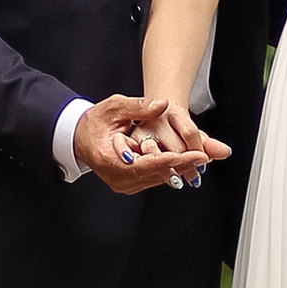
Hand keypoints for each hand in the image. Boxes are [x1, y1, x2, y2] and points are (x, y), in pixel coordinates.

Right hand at [72, 94, 229, 195]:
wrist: (79, 138)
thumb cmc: (95, 122)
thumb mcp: (114, 108)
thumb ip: (138, 107)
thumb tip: (162, 104)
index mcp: (110, 160)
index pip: (146, 164)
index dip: (171, 160)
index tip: (193, 155)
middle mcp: (118, 177)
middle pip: (156, 173)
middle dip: (183, 164)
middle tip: (207, 155)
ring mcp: (124, 183)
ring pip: (157, 177)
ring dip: (181, 168)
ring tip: (204, 157)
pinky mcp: (129, 183)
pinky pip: (152, 177)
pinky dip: (171, 168)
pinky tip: (188, 161)